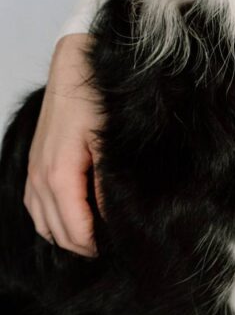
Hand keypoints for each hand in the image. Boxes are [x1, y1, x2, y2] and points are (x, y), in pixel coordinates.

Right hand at [24, 34, 103, 255]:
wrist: (73, 68)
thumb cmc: (93, 99)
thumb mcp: (107, 141)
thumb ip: (107, 183)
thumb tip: (112, 219)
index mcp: (59, 175)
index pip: (76, 230)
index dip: (97, 245)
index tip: (121, 246)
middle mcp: (39, 179)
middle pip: (58, 233)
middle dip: (84, 245)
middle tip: (114, 244)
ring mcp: (33, 173)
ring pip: (44, 225)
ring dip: (67, 235)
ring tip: (97, 236)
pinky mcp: (34, 165)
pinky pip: (36, 207)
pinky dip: (52, 220)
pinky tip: (75, 217)